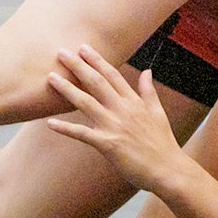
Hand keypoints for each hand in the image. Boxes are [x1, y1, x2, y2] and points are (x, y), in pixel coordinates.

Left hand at [43, 45, 184, 192]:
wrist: (168, 169)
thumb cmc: (163, 143)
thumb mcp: (158, 112)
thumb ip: (149, 91)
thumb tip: (147, 71)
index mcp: (134, 101)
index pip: (113, 75)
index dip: (97, 60)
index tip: (84, 47)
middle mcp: (122, 110)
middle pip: (96, 82)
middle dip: (78, 66)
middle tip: (61, 52)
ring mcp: (114, 126)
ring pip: (86, 102)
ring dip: (67, 89)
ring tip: (51, 77)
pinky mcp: (108, 144)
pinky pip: (82, 134)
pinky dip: (65, 128)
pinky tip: (50, 123)